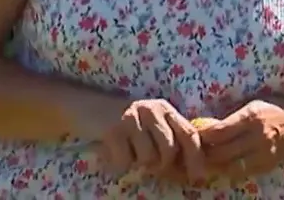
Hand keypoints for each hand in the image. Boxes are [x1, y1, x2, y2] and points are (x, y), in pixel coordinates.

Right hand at [73, 95, 205, 180]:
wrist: (87, 106)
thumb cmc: (123, 121)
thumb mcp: (150, 122)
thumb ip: (169, 136)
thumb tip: (188, 166)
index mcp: (165, 109)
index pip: (189, 134)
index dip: (196, 158)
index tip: (197, 178)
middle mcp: (151, 110)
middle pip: (169, 150)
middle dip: (161, 165)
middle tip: (148, 165)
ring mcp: (132, 119)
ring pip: (148, 158)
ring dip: (138, 163)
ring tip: (128, 152)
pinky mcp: (113, 130)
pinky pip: (125, 161)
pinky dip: (120, 164)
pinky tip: (114, 152)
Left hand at [199, 100, 283, 182]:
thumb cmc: (270, 110)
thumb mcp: (251, 106)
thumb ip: (231, 118)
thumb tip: (205, 128)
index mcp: (251, 117)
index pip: (219, 132)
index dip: (203, 135)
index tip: (195, 135)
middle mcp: (257, 137)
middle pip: (221, 152)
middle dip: (205, 152)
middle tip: (197, 150)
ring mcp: (263, 154)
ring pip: (229, 167)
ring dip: (215, 165)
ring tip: (207, 159)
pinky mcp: (266, 166)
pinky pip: (241, 173)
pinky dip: (229, 170)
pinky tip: (223, 164)